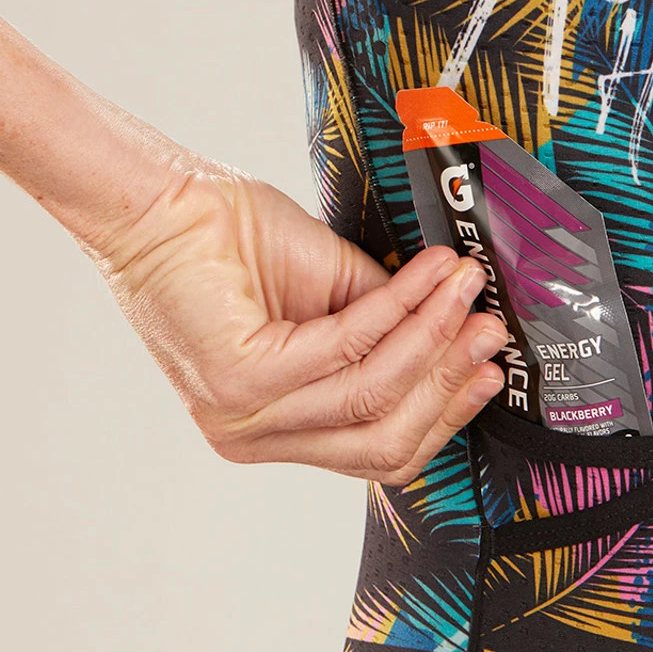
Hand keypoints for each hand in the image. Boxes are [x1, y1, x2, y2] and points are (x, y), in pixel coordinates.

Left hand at [82, 155, 508, 484]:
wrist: (163, 203)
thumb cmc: (233, 239)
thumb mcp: (332, 291)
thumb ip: (385, 325)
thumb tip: (458, 328)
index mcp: (278, 426)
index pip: (379, 448)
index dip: (445, 410)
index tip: (489, 366)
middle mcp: (258, 435)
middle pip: (384, 440)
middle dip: (448, 381)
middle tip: (490, 329)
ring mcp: (246, 417)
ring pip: (371, 395)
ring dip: (432, 335)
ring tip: (466, 288)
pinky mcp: (241, 381)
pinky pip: (347, 347)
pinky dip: (399, 307)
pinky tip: (428, 274)